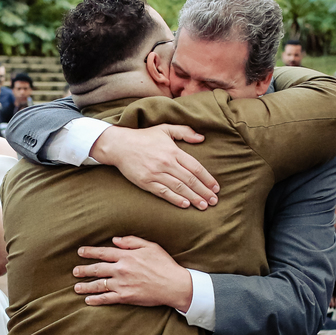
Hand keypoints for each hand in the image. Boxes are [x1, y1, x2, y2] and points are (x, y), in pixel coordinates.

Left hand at [73, 236, 192, 309]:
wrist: (174, 285)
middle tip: (75, 271)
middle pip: (97, 269)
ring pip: (99, 285)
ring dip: (85, 286)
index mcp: (127, 256)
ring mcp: (122, 284)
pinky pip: (107, 298)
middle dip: (84, 270)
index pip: (103, 252)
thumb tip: (115, 239)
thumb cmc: (165, 265)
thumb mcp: (150, 247)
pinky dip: (96, 299)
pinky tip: (88, 300)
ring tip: (76, 287)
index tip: (80, 252)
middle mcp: (121, 269)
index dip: (90, 252)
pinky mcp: (125, 297)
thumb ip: (131, 241)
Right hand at [89, 125, 218, 209]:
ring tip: (203, 206)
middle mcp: (166, 163)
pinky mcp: (146, 182)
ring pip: (178, 188)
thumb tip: (202, 138)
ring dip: (192, 198)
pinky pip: (163, 192)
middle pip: (189, 180)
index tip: (216, 188)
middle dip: (203, 191)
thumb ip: (184, 132)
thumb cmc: (144, 137)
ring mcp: (155, 173)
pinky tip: (185, 205)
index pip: (195, 167)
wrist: (120, 145)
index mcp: (173, 151)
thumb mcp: (165, 129)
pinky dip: (175, 199)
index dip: (207, 178)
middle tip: (213, 201)